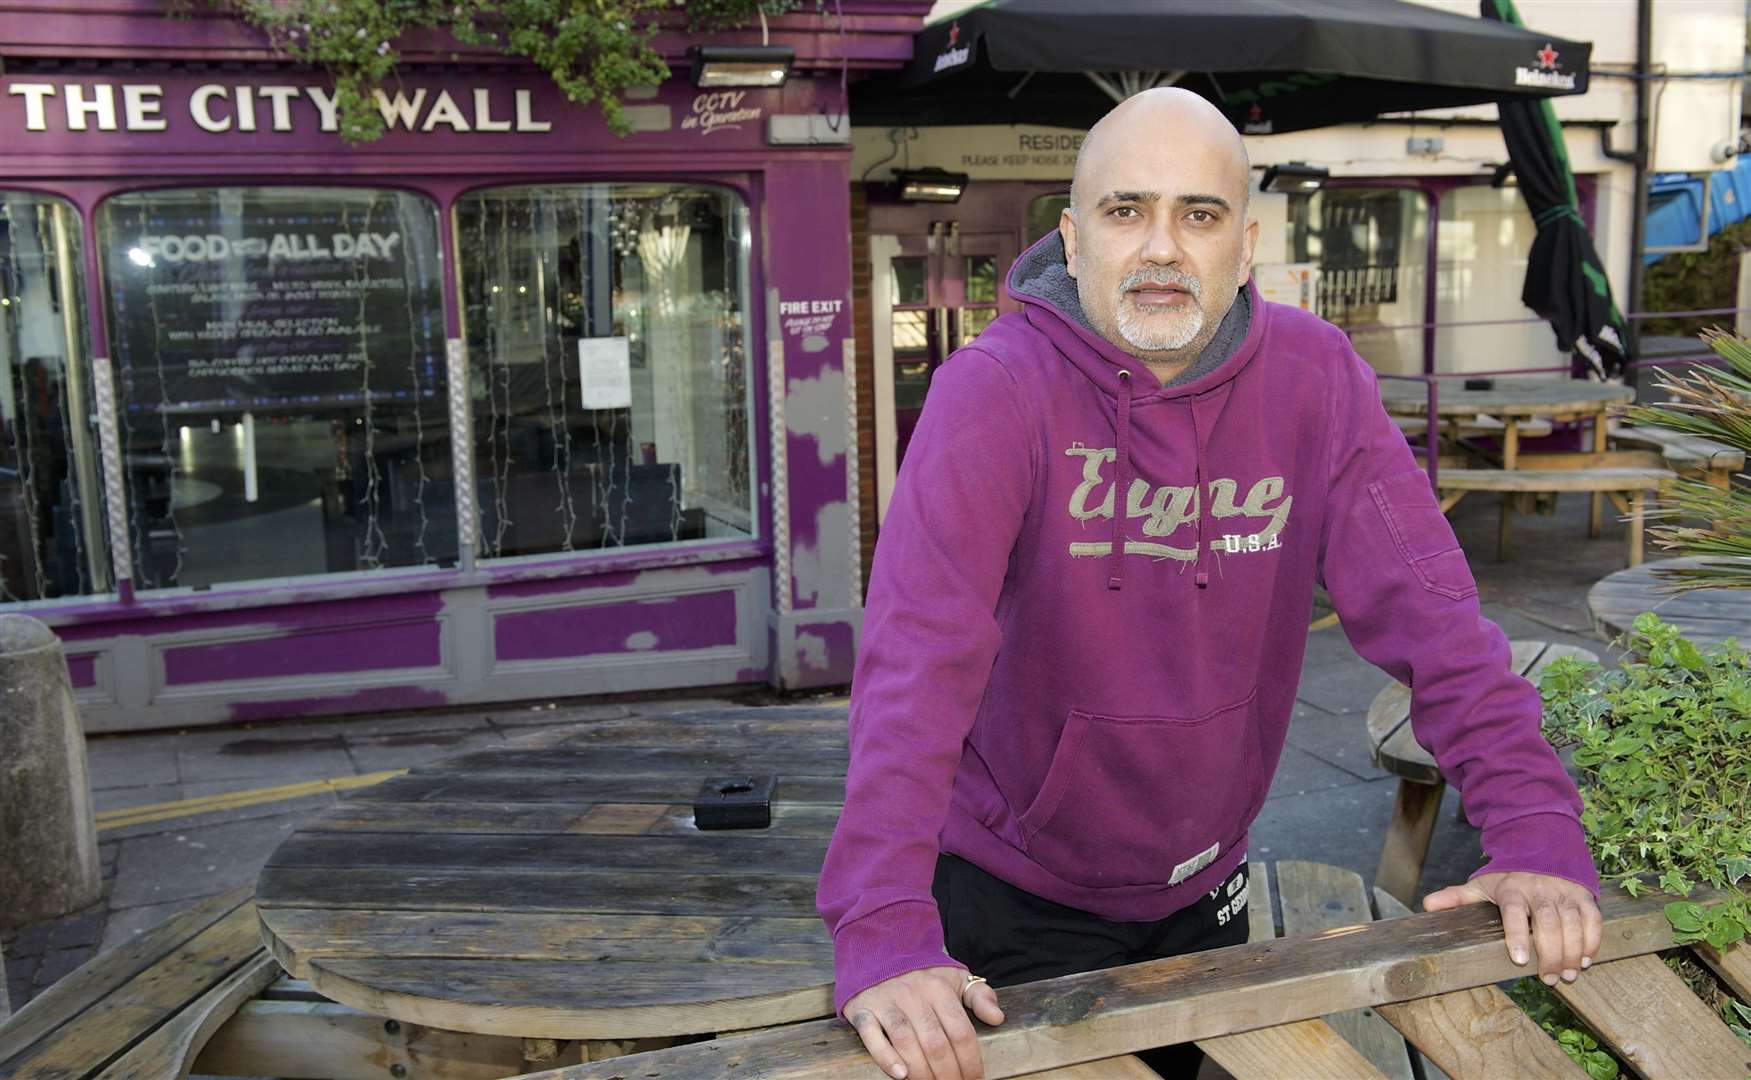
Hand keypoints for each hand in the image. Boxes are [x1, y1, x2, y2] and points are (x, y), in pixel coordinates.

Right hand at [844, 965, 1003, 1079]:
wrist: (878, 951)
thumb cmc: (922, 974)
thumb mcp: (955, 977)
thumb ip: (979, 996)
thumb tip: (997, 1018)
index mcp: (939, 989)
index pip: (960, 1032)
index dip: (971, 1062)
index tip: (975, 1079)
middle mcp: (913, 995)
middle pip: (935, 1043)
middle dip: (948, 1074)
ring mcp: (886, 1002)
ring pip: (906, 1042)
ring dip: (922, 1072)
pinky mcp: (863, 1010)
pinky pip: (872, 1037)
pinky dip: (885, 1058)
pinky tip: (900, 1075)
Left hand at [1423, 871, 1601, 985]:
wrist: (1540, 845)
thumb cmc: (1507, 875)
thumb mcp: (1482, 884)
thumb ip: (1458, 897)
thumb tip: (1427, 907)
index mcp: (1511, 889)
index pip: (1513, 912)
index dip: (1516, 935)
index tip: (1518, 960)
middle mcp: (1539, 889)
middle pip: (1548, 921)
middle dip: (1551, 952)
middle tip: (1550, 978)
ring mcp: (1563, 891)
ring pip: (1572, 922)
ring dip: (1573, 950)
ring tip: (1568, 974)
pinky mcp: (1583, 894)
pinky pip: (1592, 918)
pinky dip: (1593, 939)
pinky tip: (1587, 959)